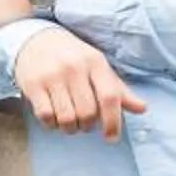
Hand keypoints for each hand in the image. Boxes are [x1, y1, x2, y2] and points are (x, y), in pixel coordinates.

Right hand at [13, 26, 143, 140]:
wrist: (34, 38)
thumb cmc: (72, 56)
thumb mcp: (97, 66)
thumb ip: (118, 89)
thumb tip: (143, 109)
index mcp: (95, 62)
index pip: (110, 97)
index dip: (113, 122)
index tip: (111, 137)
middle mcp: (74, 67)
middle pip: (87, 113)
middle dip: (87, 126)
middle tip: (84, 123)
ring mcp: (52, 76)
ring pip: (66, 118)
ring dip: (70, 128)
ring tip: (69, 122)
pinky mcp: (33, 84)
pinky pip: (46, 116)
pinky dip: (51, 125)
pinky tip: (54, 118)